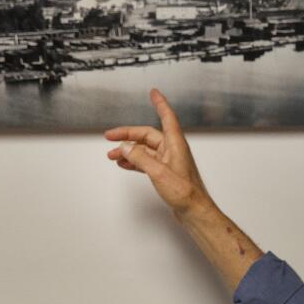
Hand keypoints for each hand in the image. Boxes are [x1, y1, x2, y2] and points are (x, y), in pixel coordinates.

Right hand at [105, 89, 212, 218]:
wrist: (194, 211)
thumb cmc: (185, 193)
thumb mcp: (159, 173)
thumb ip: (140, 158)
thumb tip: (125, 147)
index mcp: (175, 144)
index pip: (167, 117)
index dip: (160, 104)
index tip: (153, 92)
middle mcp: (173, 150)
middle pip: (147, 135)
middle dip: (128, 135)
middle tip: (109, 137)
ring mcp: (169, 162)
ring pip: (145, 150)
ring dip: (128, 151)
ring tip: (112, 155)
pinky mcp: (166, 173)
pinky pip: (147, 162)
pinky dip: (135, 161)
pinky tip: (124, 164)